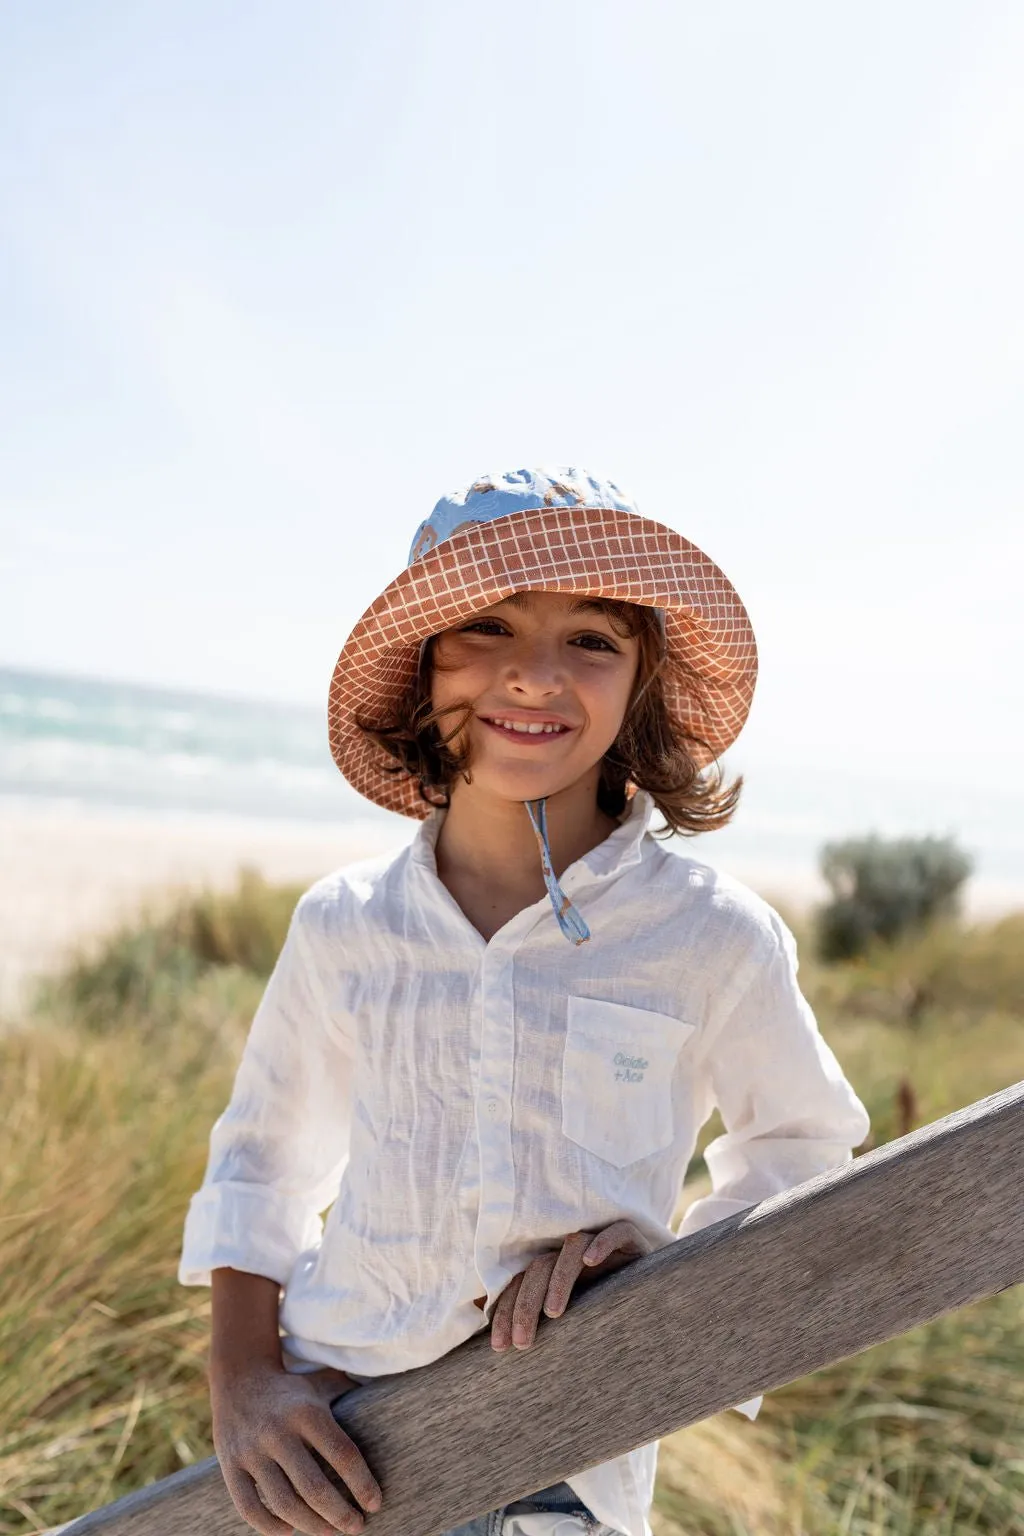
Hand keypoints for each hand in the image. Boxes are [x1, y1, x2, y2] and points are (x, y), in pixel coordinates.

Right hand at [212, 1360, 380, 1535]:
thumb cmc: (293, 1389)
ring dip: (311, 1525)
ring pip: (284, 1503)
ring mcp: (251, 1451)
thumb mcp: (322, 1384)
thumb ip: (352, 1393)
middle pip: (315, 1487)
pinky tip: (290, 1530)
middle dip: (340, 1514)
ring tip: (330, 1531)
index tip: (375, 1504)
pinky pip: (250, 1508)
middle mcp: (278, 1432)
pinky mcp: (230, 1466)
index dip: (362, 1484)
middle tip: (357, 1527)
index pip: (343, 1455)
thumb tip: (395, 1397)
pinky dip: (271, 1526)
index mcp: (307, 1412)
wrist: (239, 1377)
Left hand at [490, 1220, 652, 1351]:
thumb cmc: (610, 1313)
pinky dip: (601, 1243)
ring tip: (553, 1313)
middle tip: (522, 1342)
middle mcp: (573, 1253)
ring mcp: (601, 1243)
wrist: (659, 1299)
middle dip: (525, 1304)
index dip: (507, 1311)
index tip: (500, 1346)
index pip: (522, 1281)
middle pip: (540, 1266)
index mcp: (555, 1269)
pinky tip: (591, 1262)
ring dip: (559, 1279)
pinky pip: (615, 1231)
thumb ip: (540, 1325)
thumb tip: (492, 1331)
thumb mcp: (573, 1323)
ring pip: (571, 1248)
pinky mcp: (632, 1237)